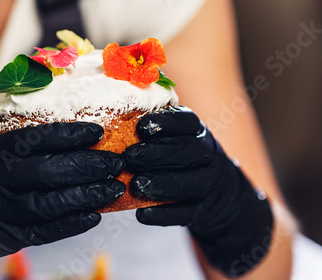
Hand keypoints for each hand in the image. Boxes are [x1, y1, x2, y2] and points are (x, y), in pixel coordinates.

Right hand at [0, 123, 124, 278]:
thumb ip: (25, 146)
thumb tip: (75, 135)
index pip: (36, 139)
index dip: (70, 134)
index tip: (98, 131)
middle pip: (49, 171)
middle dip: (87, 165)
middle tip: (116, 161)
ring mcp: (5, 211)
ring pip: (52, 202)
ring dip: (88, 195)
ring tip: (114, 188)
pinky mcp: (11, 236)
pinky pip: (47, 231)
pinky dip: (73, 223)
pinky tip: (96, 215)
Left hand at [123, 106, 272, 276]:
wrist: (220, 191)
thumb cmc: (182, 156)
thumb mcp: (177, 137)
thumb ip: (153, 130)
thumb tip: (116, 122)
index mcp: (197, 131)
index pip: (185, 122)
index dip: (164, 123)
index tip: (140, 127)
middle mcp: (207, 154)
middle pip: (185, 152)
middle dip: (155, 154)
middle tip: (129, 157)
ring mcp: (208, 183)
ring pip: (186, 183)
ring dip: (160, 183)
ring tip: (136, 184)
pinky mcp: (202, 210)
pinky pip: (184, 212)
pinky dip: (162, 214)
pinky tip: (142, 213)